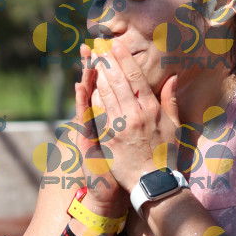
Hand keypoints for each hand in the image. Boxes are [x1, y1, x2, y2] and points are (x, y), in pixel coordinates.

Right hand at [71, 44, 127, 214]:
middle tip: (91, 44)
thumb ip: (144, 112)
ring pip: (89, 97)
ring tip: (86, 56)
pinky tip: (80, 86)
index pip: (112, 87)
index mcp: (114, 117)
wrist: (115, 191)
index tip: (110, 47)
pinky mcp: (87, 141)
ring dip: (87, 76)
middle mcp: (101, 120)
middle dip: (95, 66)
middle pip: (98, 87)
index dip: (110, 68)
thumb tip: (155, 91)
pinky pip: (85, 118)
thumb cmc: (127, 165)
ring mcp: (92, 129)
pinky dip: (82, 101)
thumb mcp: (135, 135)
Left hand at [89, 39, 180, 193]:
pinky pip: (98, 114)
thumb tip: (172, 77)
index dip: (125, 60)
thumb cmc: (167, 155)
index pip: (137, 78)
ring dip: (97, 75)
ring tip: (90, 60)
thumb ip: (170, 100)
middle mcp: (136, 114)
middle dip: (108, 62)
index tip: (116, 46)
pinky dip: (90, 98)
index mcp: (152, 109)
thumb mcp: (175, 126)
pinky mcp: (109, 138)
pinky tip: (85, 86)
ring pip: (106, 94)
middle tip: (98, 46)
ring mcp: (121, 126)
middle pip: (119, 82)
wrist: (154, 183)